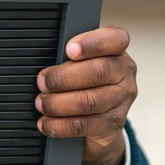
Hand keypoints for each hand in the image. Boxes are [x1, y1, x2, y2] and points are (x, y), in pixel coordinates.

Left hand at [35, 26, 137, 164]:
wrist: (100, 122)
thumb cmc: (85, 83)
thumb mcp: (81, 63)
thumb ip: (70, 57)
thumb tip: (45, 60)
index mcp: (117, 52)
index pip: (115, 39)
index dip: (92, 43)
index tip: (69, 49)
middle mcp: (124, 74)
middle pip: (97, 72)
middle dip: (63, 77)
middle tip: (42, 82)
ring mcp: (121, 101)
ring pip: (89, 101)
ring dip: (58, 103)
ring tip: (41, 103)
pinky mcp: (112, 125)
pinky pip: (84, 125)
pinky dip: (60, 125)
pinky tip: (46, 123)